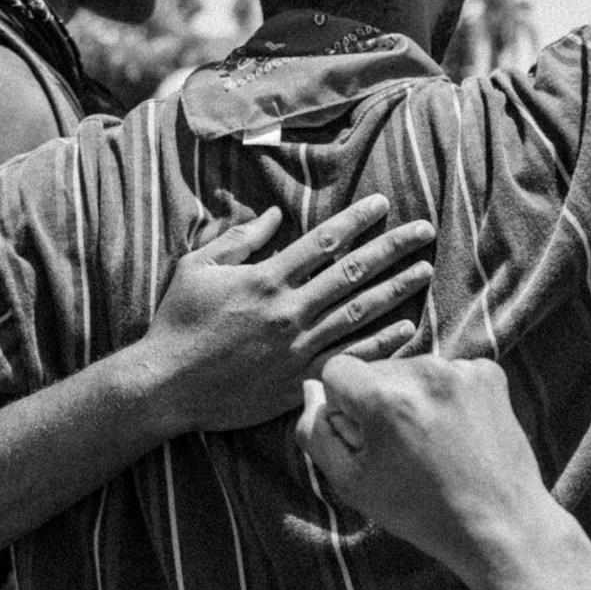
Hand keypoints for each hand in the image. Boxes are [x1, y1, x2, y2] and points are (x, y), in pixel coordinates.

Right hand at [144, 198, 435, 434]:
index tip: (383, 203)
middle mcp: (288, 309)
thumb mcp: (197, 267)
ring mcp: (296, 346)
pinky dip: (381, 343)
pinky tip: (407, 327)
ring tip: (424, 270)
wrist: (165, 385)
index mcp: (265, 278)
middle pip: (353, 271)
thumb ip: (238, 240)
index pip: (323, 241)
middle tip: (424, 231)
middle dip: (392, 247)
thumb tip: (275, 215)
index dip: (357, 219)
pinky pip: (349, 357)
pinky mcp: (298, 379)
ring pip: (359, 312)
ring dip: (396, 289)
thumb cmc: (177, 322)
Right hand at [294, 353, 555, 589]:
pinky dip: (446, 397)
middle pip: (376, 369)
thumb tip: (309, 389)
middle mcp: (423, 372)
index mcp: (384, 397)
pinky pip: (448, 374)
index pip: (336, 370)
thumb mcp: (351, 483)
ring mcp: (461, 370)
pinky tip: (457, 435)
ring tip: (433, 445)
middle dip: (378, 400)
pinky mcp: (490, 373)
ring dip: (413, 398)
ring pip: (413, 371)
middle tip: (401, 449)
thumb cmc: (419, 511)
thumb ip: (316, 433)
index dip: (343, 407)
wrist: (499, 525)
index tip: (364, 438)